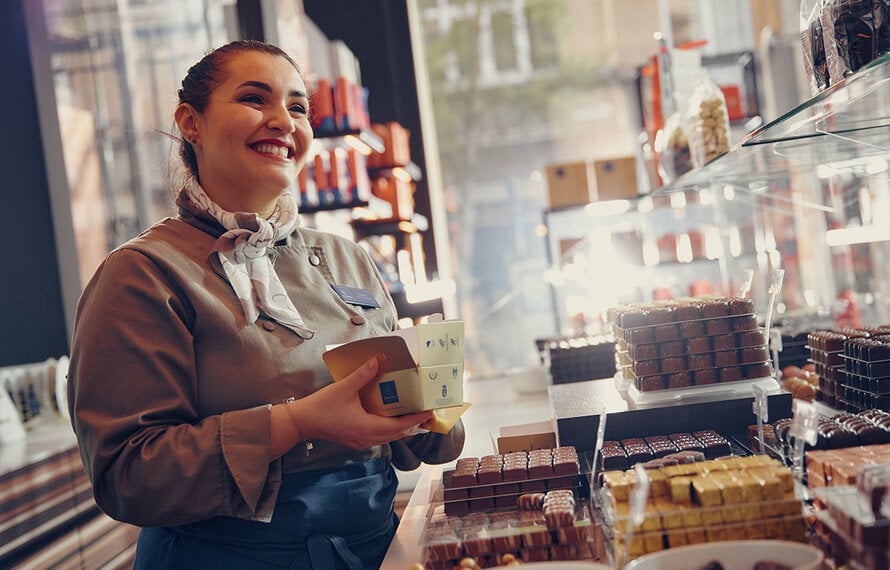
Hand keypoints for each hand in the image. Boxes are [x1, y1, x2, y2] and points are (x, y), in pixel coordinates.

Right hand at [295, 356, 433, 449]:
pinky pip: (380, 437)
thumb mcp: (344, 388)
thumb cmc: (322, 407)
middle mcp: (368, 438)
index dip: (416, 419)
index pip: (399, 426)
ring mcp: (362, 441)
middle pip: (398, 434)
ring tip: (413, 414)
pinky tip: (391, 417)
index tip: (429, 411)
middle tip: (426, 411)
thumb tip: (378, 360)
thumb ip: (363, 374)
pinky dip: (390, 428)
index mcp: (367, 428)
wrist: (303, 422)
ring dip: (402, 427)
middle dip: (413, 423)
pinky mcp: (357, 440)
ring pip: (389, 437)